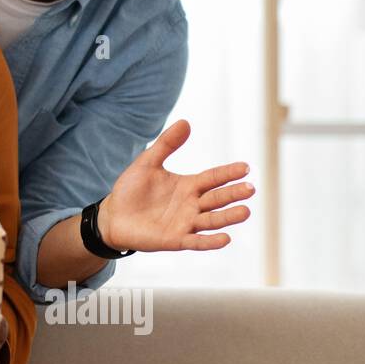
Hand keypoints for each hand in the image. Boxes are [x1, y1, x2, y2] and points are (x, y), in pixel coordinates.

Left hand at [97, 118, 253, 252]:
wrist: (113, 216)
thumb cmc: (131, 189)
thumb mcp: (147, 163)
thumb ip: (166, 144)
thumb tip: (185, 122)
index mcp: (188, 185)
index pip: (213, 178)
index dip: (228, 173)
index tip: (245, 167)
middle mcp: (192, 205)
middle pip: (217, 199)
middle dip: (233, 194)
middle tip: (250, 188)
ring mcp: (185, 223)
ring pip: (212, 220)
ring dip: (228, 217)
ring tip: (245, 211)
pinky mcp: (176, 240)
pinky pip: (197, 241)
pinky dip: (210, 241)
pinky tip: (225, 239)